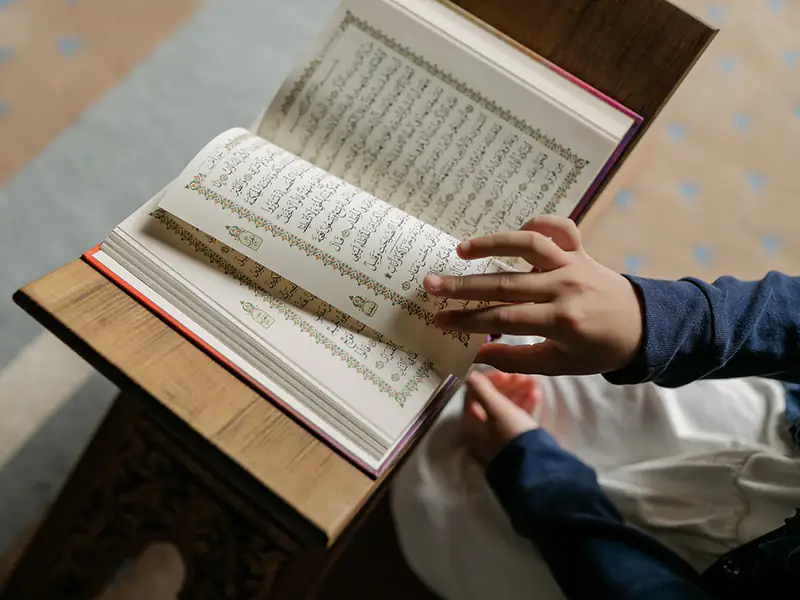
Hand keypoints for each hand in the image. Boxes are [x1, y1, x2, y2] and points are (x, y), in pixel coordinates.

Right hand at [426, 216, 643, 375]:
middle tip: (430, 284)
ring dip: (492, 244)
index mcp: (561, 322)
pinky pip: (560, 228)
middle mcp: (566, 288)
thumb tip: (473, 357)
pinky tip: (515, 232)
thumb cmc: (597, 350)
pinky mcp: (582, 251)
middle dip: (464, 286)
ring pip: (528, 246)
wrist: (643, 328)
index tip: (440, 319)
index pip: (503, 318)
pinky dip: (538, 223)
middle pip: (506, 284)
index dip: (468, 320)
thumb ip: (514, 359)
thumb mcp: (558, 365)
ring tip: (460, 250)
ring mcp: (574, 265)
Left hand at [462, 371, 538, 465]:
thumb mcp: (496, 408)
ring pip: (506, 408)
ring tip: (533, 382)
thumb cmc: (510, 434)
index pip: (473, 395)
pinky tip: (536, 394)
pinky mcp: (515, 441)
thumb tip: (470, 374)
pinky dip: (525, 405)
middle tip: (522, 375)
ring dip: (518, 392)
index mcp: (470, 424)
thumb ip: (482, 389)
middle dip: (507, 385)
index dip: (488, 380)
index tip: (505, 372)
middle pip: (491, 401)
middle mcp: (481, 432)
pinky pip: (517, 418)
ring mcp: (498, 437)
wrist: (534, 465)